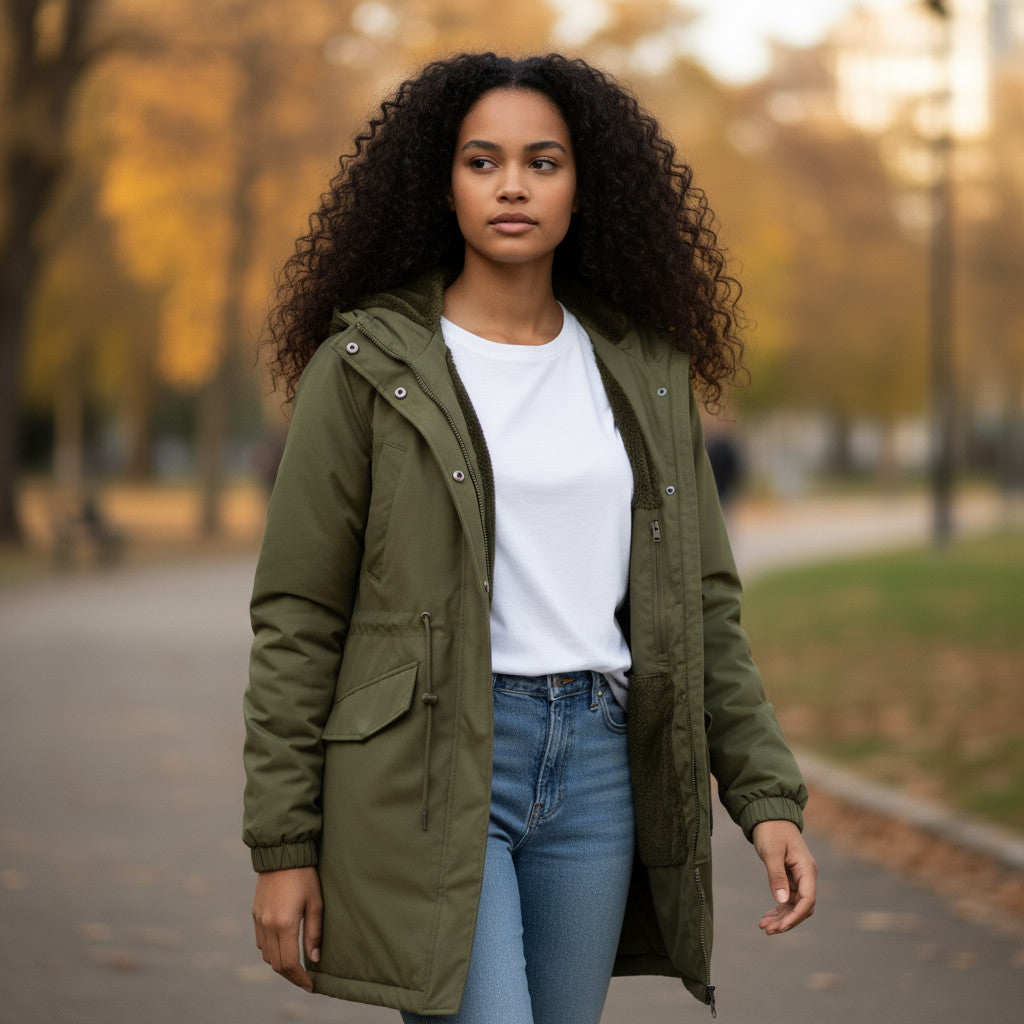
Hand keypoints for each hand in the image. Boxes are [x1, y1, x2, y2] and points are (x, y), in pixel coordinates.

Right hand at [252, 866, 322, 989]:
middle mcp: (268, 925)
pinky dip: (271, 951)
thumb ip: (314, 932)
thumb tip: (314, 959)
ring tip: (296, 966)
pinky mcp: (255, 914)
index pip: (289, 963)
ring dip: (280, 964)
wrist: (282, 853)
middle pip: (276, 964)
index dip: (300, 978)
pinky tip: (284, 947)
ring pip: (266, 955)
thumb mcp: (316, 902)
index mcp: (285, 924)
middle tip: (305, 980)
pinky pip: (260, 942)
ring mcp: (259, 920)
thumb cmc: (305, 875)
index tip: (311, 985)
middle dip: (291, 976)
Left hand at [752, 820, 816, 934]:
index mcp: (806, 869)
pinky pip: (787, 900)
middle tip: (768, 930)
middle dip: (787, 920)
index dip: (796, 916)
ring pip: (793, 906)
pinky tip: (766, 918)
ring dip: (780, 918)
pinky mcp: (790, 879)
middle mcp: (806, 876)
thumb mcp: (771, 852)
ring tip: (763, 926)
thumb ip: (776, 876)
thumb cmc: (771, 831)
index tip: (782, 926)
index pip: (808, 900)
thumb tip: (782, 901)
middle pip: (802, 907)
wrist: (769, 817)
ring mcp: (799, 879)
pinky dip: (777, 909)